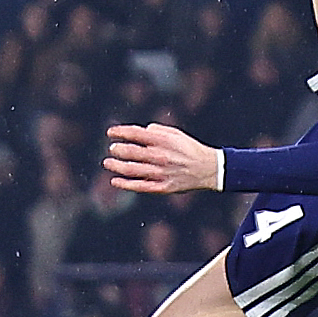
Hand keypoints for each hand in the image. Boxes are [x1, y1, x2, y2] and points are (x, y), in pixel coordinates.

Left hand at [106, 124, 221, 192]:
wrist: (209, 168)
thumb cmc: (190, 149)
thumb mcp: (177, 134)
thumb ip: (158, 130)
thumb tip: (142, 130)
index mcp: (164, 140)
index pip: (136, 133)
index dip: (120, 132)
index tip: (110, 132)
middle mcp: (161, 155)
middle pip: (131, 152)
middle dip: (117, 149)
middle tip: (112, 149)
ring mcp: (161, 172)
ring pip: (132, 170)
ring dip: (117, 166)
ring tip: (108, 163)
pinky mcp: (163, 186)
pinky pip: (140, 186)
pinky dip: (126, 184)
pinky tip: (115, 181)